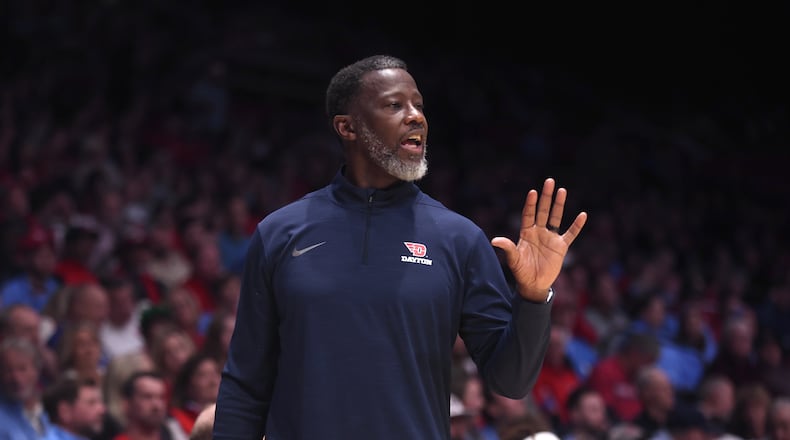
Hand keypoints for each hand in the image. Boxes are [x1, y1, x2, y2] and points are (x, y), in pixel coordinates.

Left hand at [491, 178, 586, 301]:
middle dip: (546, 197)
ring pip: (556, 217)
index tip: (533, 192)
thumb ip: (507, 248)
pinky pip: (570, 234)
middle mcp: (539, 232)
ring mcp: (550, 238)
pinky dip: (577, 226)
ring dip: (559, 205)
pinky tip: (582, 215)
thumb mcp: (514, 259)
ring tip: (562, 190)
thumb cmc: (521, 272)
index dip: (531, 204)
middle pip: (543, 211)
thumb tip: (494, 240)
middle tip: (549, 181)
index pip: (529, 214)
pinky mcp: (561, 246)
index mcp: (526, 233)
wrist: (534, 284)